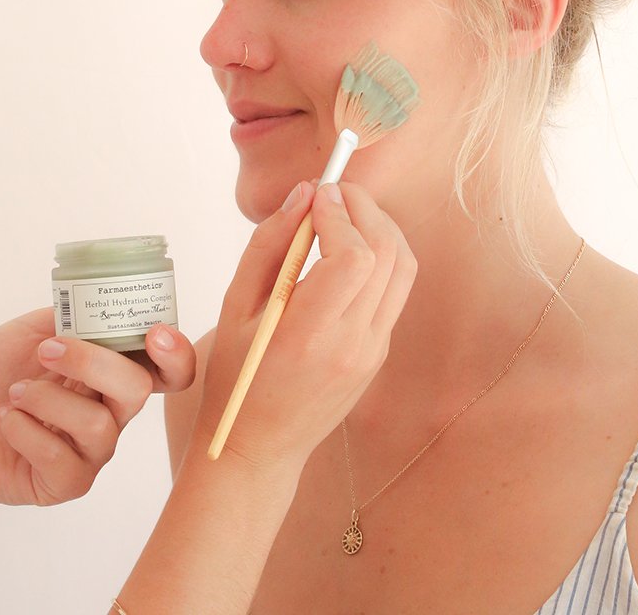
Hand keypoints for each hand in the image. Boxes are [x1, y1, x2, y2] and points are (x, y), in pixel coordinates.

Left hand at [0, 308, 195, 507]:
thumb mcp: (29, 331)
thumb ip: (70, 318)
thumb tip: (98, 304)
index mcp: (111, 373)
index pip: (169, 370)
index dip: (176, 354)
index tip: (154, 333)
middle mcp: (112, 411)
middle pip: (138, 389)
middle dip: (91, 363)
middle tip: (47, 351)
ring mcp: (93, 451)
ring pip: (97, 423)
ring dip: (46, 399)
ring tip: (15, 392)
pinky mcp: (67, 483)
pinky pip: (60, 457)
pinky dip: (25, 429)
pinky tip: (8, 419)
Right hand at [198, 180, 415, 469]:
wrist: (259, 447)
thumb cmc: (236, 377)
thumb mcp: (234, 307)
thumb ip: (268, 245)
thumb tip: (303, 194)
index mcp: (310, 334)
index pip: (353, 257)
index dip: (340, 214)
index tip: (317, 193)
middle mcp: (352, 344)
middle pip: (387, 253)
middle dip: (364, 208)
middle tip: (334, 190)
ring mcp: (373, 351)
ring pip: (402, 268)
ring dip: (380, 226)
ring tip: (346, 210)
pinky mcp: (380, 353)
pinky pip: (395, 290)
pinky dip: (381, 255)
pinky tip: (351, 246)